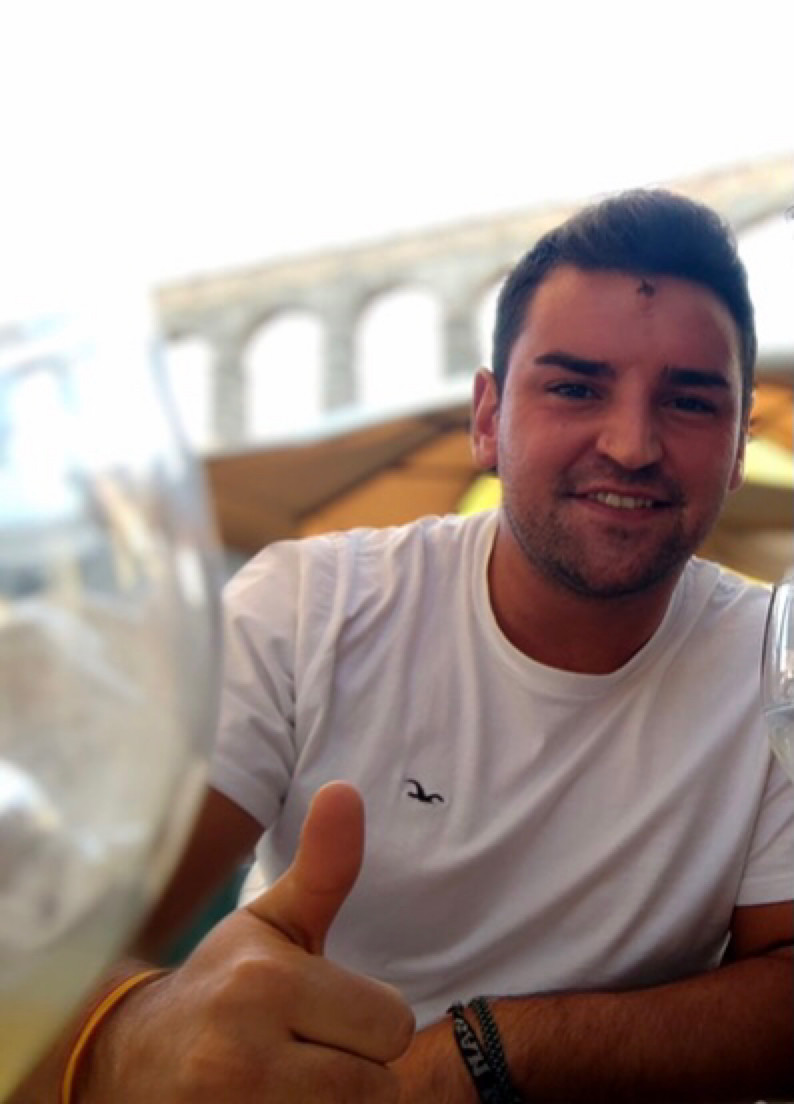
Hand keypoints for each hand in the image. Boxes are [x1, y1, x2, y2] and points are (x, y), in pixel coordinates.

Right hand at [82, 782, 414, 1101]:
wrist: (127, 1060)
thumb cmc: (220, 983)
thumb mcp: (270, 923)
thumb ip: (324, 867)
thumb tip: (347, 788)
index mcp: (266, 982)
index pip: (393, 1024)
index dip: (368, 1021)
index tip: (323, 1013)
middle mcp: (242, 1055)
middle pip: (378, 1087)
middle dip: (354, 1070)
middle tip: (305, 1053)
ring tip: (288, 1084)